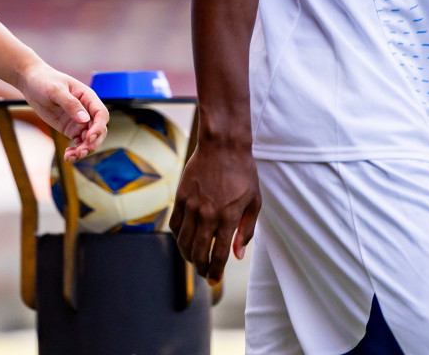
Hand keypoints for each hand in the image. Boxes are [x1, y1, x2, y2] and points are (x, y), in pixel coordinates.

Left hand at [18, 62, 107, 161]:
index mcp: (88, 98)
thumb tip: (84, 119)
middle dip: (92, 143)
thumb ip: (70, 104)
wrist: (32, 83)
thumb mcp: (56, 90)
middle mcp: (87, 111)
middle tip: (80, 152)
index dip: (98, 127)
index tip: (89, 137)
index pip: (101, 114)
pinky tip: (67, 156)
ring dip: (84, 150)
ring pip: (89, 140)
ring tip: (71, 156)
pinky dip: (75, 151)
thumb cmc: (45, 81)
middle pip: (98, 130)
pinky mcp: (70, 129)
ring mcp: (79, 121)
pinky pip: (78, 143)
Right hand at [169, 138, 259, 284]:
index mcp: (227, 218)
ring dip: (187, 256)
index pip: (218, 255)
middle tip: (205, 274)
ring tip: (194, 260)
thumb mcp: (254, 203)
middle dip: (201, 268)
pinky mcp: (180, 197)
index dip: (215, 272)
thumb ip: (246, 231)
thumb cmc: (243, 174)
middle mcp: (207, 215)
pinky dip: (178, 237)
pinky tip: (184, 240)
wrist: (222, 147)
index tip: (215, 280)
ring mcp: (191, 206)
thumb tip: (237, 254)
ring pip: (183, 241)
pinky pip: (175, 224)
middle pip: (198, 252)